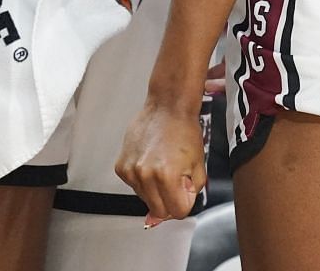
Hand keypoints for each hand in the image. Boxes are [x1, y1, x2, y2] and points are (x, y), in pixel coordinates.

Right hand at [115, 98, 204, 226]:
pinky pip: (134, 186)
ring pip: (145, 199)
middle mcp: (145, 175)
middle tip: (175, 178)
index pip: (176, 212)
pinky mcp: (121, 166)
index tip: (185, 189)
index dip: (184, 201)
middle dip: (169, 199)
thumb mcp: (198, 167)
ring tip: (162, 165)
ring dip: (155, 189)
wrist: (167, 106)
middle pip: (158, 210)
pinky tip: (150, 161)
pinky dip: (143, 179)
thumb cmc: (184, 131)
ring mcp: (130, 171)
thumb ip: (190, 194)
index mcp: (167, 176)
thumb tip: (169, 214)